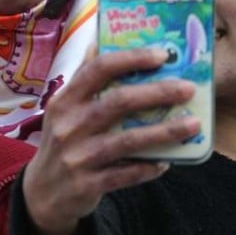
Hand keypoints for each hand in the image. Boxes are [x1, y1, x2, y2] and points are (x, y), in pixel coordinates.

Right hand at [23, 47, 199, 234]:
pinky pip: (127, 174)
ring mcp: (77, 156)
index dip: (131, 59)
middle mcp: (68, 126)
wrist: (42, 193)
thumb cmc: (61, 143)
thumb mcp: (62, 109)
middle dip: (157, 93)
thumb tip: (99, 41)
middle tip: (188, 88)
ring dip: (164, 132)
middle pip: (118, 102)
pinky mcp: (88, 184)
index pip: (97, 69)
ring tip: (193, 125)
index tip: (161, 55)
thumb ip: (83, 79)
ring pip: (127, 140)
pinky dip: (150, 167)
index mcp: (64, 101)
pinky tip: (168, 161)